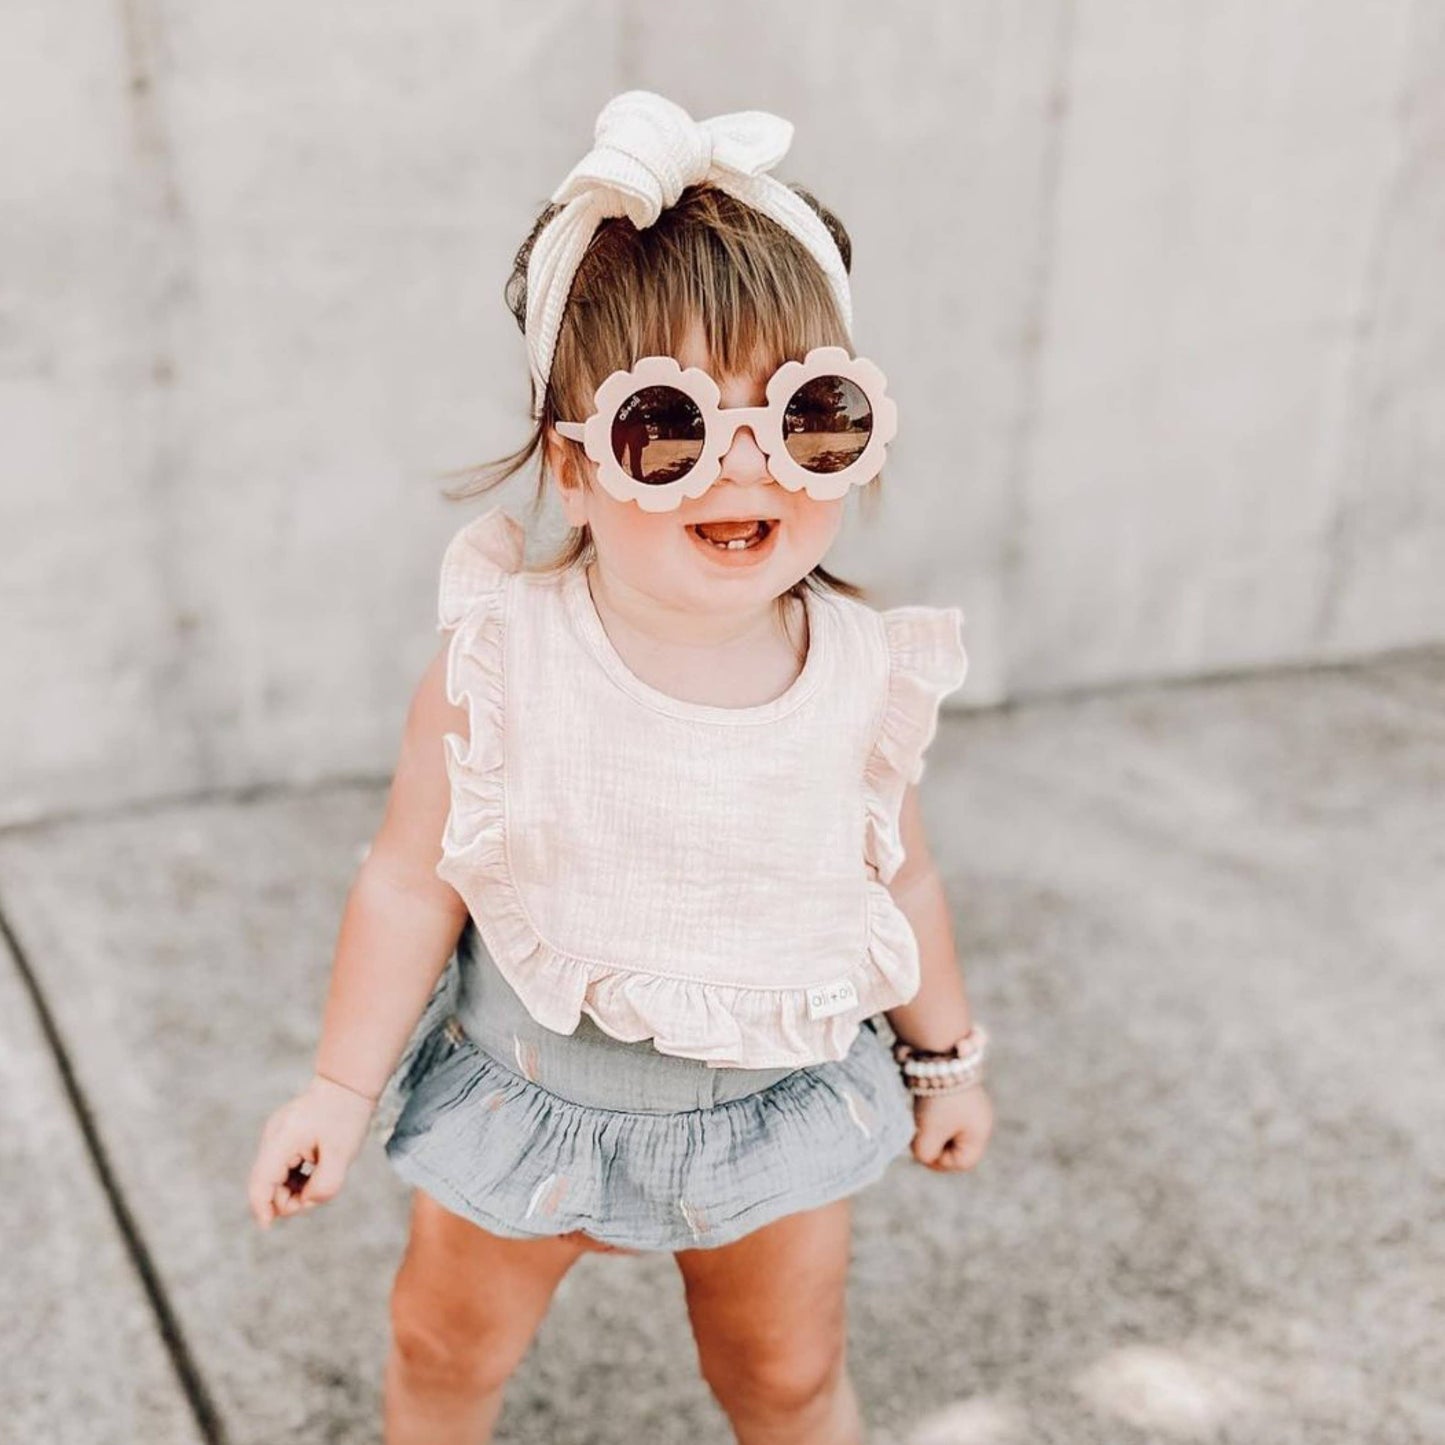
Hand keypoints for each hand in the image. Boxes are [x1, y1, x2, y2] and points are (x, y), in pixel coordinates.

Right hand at [247, 1075, 376, 1228]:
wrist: (348, 1084)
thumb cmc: (347, 1116)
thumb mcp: (342, 1154)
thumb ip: (324, 1186)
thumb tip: (306, 1202)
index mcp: (282, 1139)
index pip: (260, 1182)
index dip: (261, 1208)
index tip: (268, 1227)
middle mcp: (272, 1136)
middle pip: (266, 1182)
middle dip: (287, 1198)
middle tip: (317, 1195)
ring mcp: (275, 1135)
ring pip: (274, 1175)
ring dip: (293, 1187)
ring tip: (321, 1177)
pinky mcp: (282, 1135)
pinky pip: (282, 1165)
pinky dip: (296, 1175)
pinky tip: (315, 1171)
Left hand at [909, 1083, 993, 1172]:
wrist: (940, 1057)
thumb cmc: (937, 1101)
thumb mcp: (928, 1132)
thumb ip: (926, 1154)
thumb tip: (925, 1157)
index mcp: (980, 1133)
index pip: (962, 1162)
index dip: (940, 1163)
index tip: (922, 1151)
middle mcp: (981, 1120)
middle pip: (958, 1146)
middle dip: (936, 1146)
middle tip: (918, 1138)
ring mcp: (972, 1105)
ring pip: (951, 1129)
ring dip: (934, 1130)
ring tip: (920, 1121)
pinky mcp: (961, 1093)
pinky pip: (948, 1114)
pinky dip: (934, 1115)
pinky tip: (923, 1107)